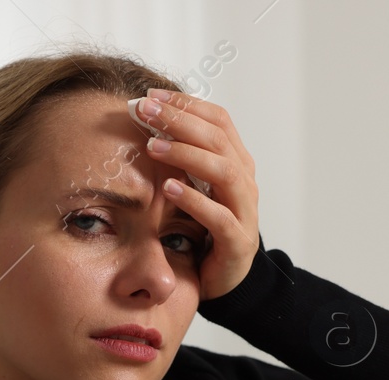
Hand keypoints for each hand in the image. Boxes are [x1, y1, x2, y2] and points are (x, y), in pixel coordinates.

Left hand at [139, 88, 259, 300]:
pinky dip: (194, 200)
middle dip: (179, 120)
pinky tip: (169, 188)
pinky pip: (219, 217)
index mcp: (236, 161)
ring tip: (153, 147)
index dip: (185, 104)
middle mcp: (245, 181)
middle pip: (217, 139)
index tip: (150, 95)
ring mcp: (245, 211)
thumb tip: (145, 120)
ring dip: (186, 154)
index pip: (217, 119)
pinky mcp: (237, 241)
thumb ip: (180, 157)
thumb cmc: (204, 227)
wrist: (226, 276)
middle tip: (143, 110)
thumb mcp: (194, 185)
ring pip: (224, 172)